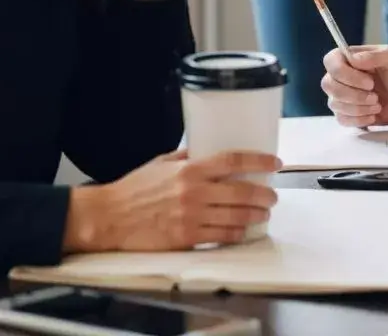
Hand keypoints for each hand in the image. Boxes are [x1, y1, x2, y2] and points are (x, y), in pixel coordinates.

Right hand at [64, 150, 281, 251]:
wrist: (111, 216)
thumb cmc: (134, 188)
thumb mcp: (161, 162)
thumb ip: (186, 156)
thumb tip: (206, 149)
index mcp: (189, 169)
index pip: (232, 161)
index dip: (258, 161)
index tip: (275, 162)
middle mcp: (194, 191)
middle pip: (241, 192)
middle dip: (263, 194)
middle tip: (273, 195)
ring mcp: (191, 216)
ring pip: (235, 217)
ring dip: (255, 215)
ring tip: (264, 213)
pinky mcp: (186, 239)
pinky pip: (220, 237)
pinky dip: (236, 234)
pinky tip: (243, 230)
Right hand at [321, 44, 387, 126]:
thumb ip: (372, 55)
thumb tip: (352, 59)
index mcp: (348, 58)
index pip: (331, 62)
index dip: (346, 74)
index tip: (370, 82)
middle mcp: (341, 75)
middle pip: (329, 84)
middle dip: (353, 94)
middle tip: (375, 96)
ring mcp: (342, 95)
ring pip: (335, 103)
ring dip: (358, 107)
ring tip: (378, 104)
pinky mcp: (347, 113)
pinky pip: (341, 119)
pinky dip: (358, 119)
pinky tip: (373, 115)